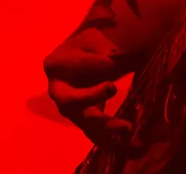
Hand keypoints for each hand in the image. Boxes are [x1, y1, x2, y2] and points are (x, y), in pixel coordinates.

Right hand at [43, 29, 135, 146]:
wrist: (90, 58)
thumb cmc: (89, 46)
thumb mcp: (93, 39)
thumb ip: (100, 48)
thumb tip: (111, 63)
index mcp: (55, 64)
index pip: (72, 64)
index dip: (93, 63)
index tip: (113, 60)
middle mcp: (57, 90)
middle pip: (70, 99)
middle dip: (90, 96)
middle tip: (112, 87)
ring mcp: (70, 109)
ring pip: (84, 122)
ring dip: (105, 125)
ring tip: (127, 126)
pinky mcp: (84, 121)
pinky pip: (96, 134)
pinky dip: (112, 141)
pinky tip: (130, 146)